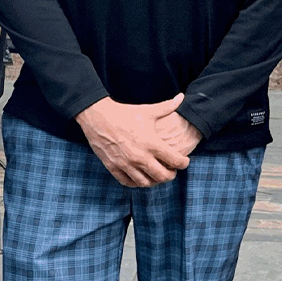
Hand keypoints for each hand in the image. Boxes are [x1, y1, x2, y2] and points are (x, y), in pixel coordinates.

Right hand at [75, 94, 195, 186]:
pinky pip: (129, 183)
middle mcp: (140, 157)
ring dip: (154, 181)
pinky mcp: (113, 168)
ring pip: (146, 183)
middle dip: (171, 175)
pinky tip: (141, 176)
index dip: (184, 163)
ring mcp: (126, 164)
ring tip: (156, 174)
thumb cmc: (124, 113)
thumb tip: (182, 97)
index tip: (184, 161)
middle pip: (163, 176)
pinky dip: (137, 183)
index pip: (175, 161)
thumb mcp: (147, 111)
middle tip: (172, 170)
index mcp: (151, 143)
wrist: (97, 117)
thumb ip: (167, 106)